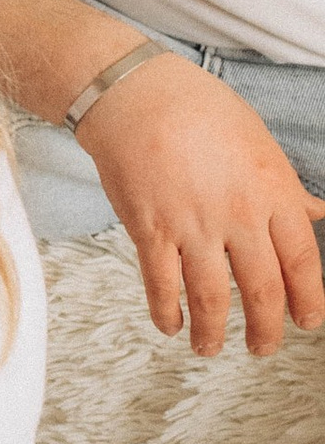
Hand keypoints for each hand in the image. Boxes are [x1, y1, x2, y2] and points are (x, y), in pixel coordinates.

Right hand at [78, 50, 324, 355]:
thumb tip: (318, 211)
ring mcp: (192, 225)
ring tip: (210, 349)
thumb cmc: (200, 109)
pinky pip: (162, 285)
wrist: (136, 94)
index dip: (309, 299)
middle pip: (262, 289)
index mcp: (272, 192)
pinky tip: (171, 326)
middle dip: (266, 330)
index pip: (302, 261)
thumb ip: (287, 187)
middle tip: (263, 348)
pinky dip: (167, 313)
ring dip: (213, 333)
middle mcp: (237, 214)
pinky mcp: (150, 229)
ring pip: (211, 298)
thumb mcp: (260, 142)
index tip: (307, 321)